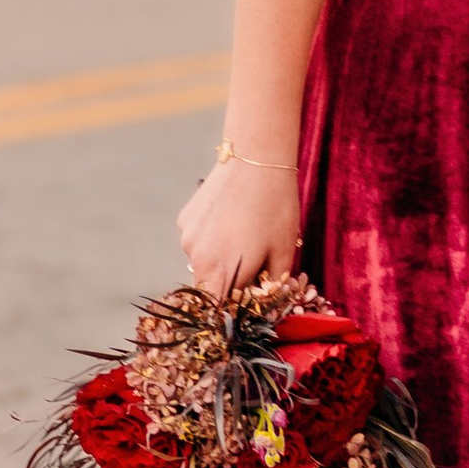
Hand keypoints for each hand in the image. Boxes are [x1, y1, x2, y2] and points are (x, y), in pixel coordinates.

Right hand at [177, 156, 300, 302]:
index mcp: (222, 272)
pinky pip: (197, 241)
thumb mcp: (284, 250)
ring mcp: (187, 238)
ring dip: (220, 260)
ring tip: (244, 235)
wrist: (257, 158)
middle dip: (230, 283)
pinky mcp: (184, 219)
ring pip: (203, 263)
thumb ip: (272, 284)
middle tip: (255, 262)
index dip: (235, 307)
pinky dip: (211, 239)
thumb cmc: (276, 207)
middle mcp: (196, 259)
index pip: (220, 309)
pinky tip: (230, 219)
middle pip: (210, 287)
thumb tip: (266, 300)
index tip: (251, 297)